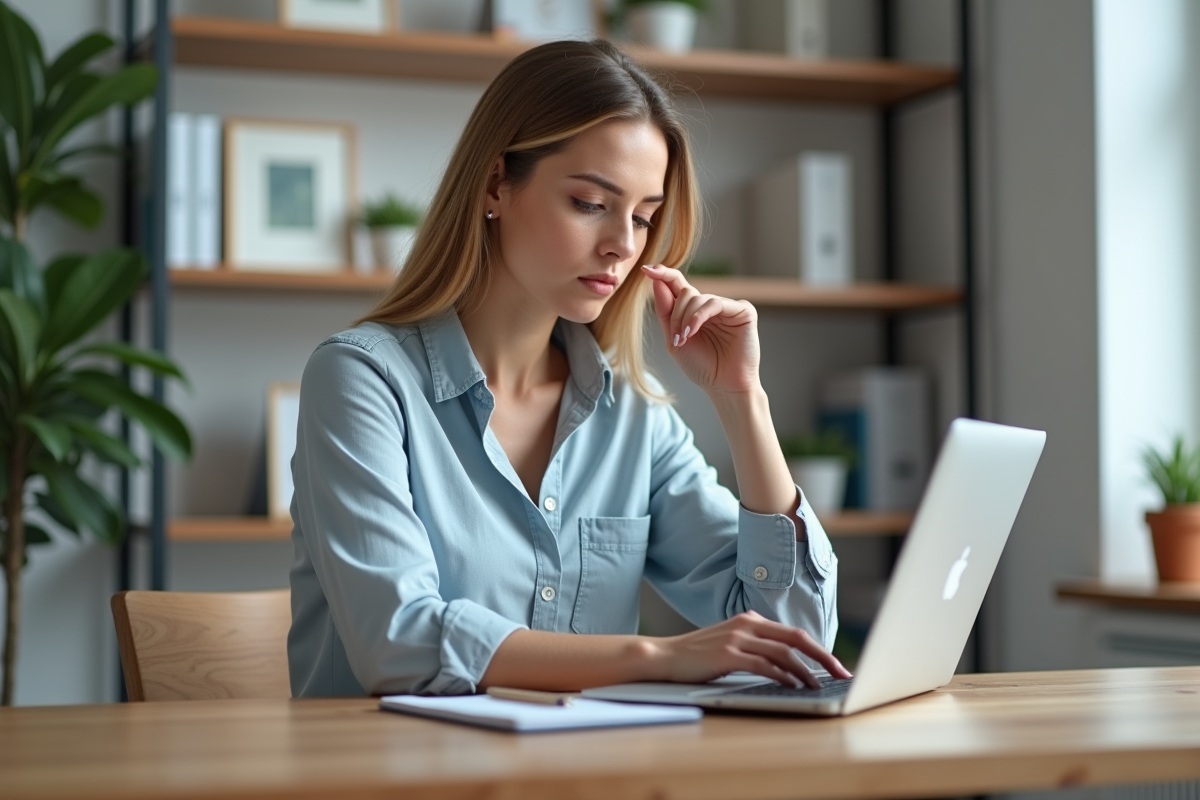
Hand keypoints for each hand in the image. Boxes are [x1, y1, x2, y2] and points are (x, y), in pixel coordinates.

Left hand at [642, 264, 760, 394]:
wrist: (723, 386)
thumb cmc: (701, 366)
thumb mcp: (674, 339)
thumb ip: (666, 312)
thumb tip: (655, 281)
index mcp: (694, 311)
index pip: (678, 285)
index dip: (664, 275)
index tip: (646, 269)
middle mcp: (711, 305)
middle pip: (686, 291)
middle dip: (675, 313)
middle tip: (676, 336)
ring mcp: (728, 307)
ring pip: (698, 298)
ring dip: (685, 318)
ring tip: (684, 338)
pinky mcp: (743, 311)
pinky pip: (715, 303)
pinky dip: (699, 317)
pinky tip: (692, 332)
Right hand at [650, 611, 851, 687]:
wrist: (664, 656)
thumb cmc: (698, 655)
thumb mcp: (731, 644)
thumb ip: (756, 647)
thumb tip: (787, 666)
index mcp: (750, 620)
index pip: (793, 633)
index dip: (818, 649)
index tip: (835, 665)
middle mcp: (747, 624)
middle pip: (796, 638)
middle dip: (822, 656)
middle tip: (841, 672)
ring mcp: (737, 638)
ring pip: (783, 652)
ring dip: (805, 671)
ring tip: (818, 686)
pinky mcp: (727, 654)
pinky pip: (763, 664)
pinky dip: (782, 675)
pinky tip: (793, 685)